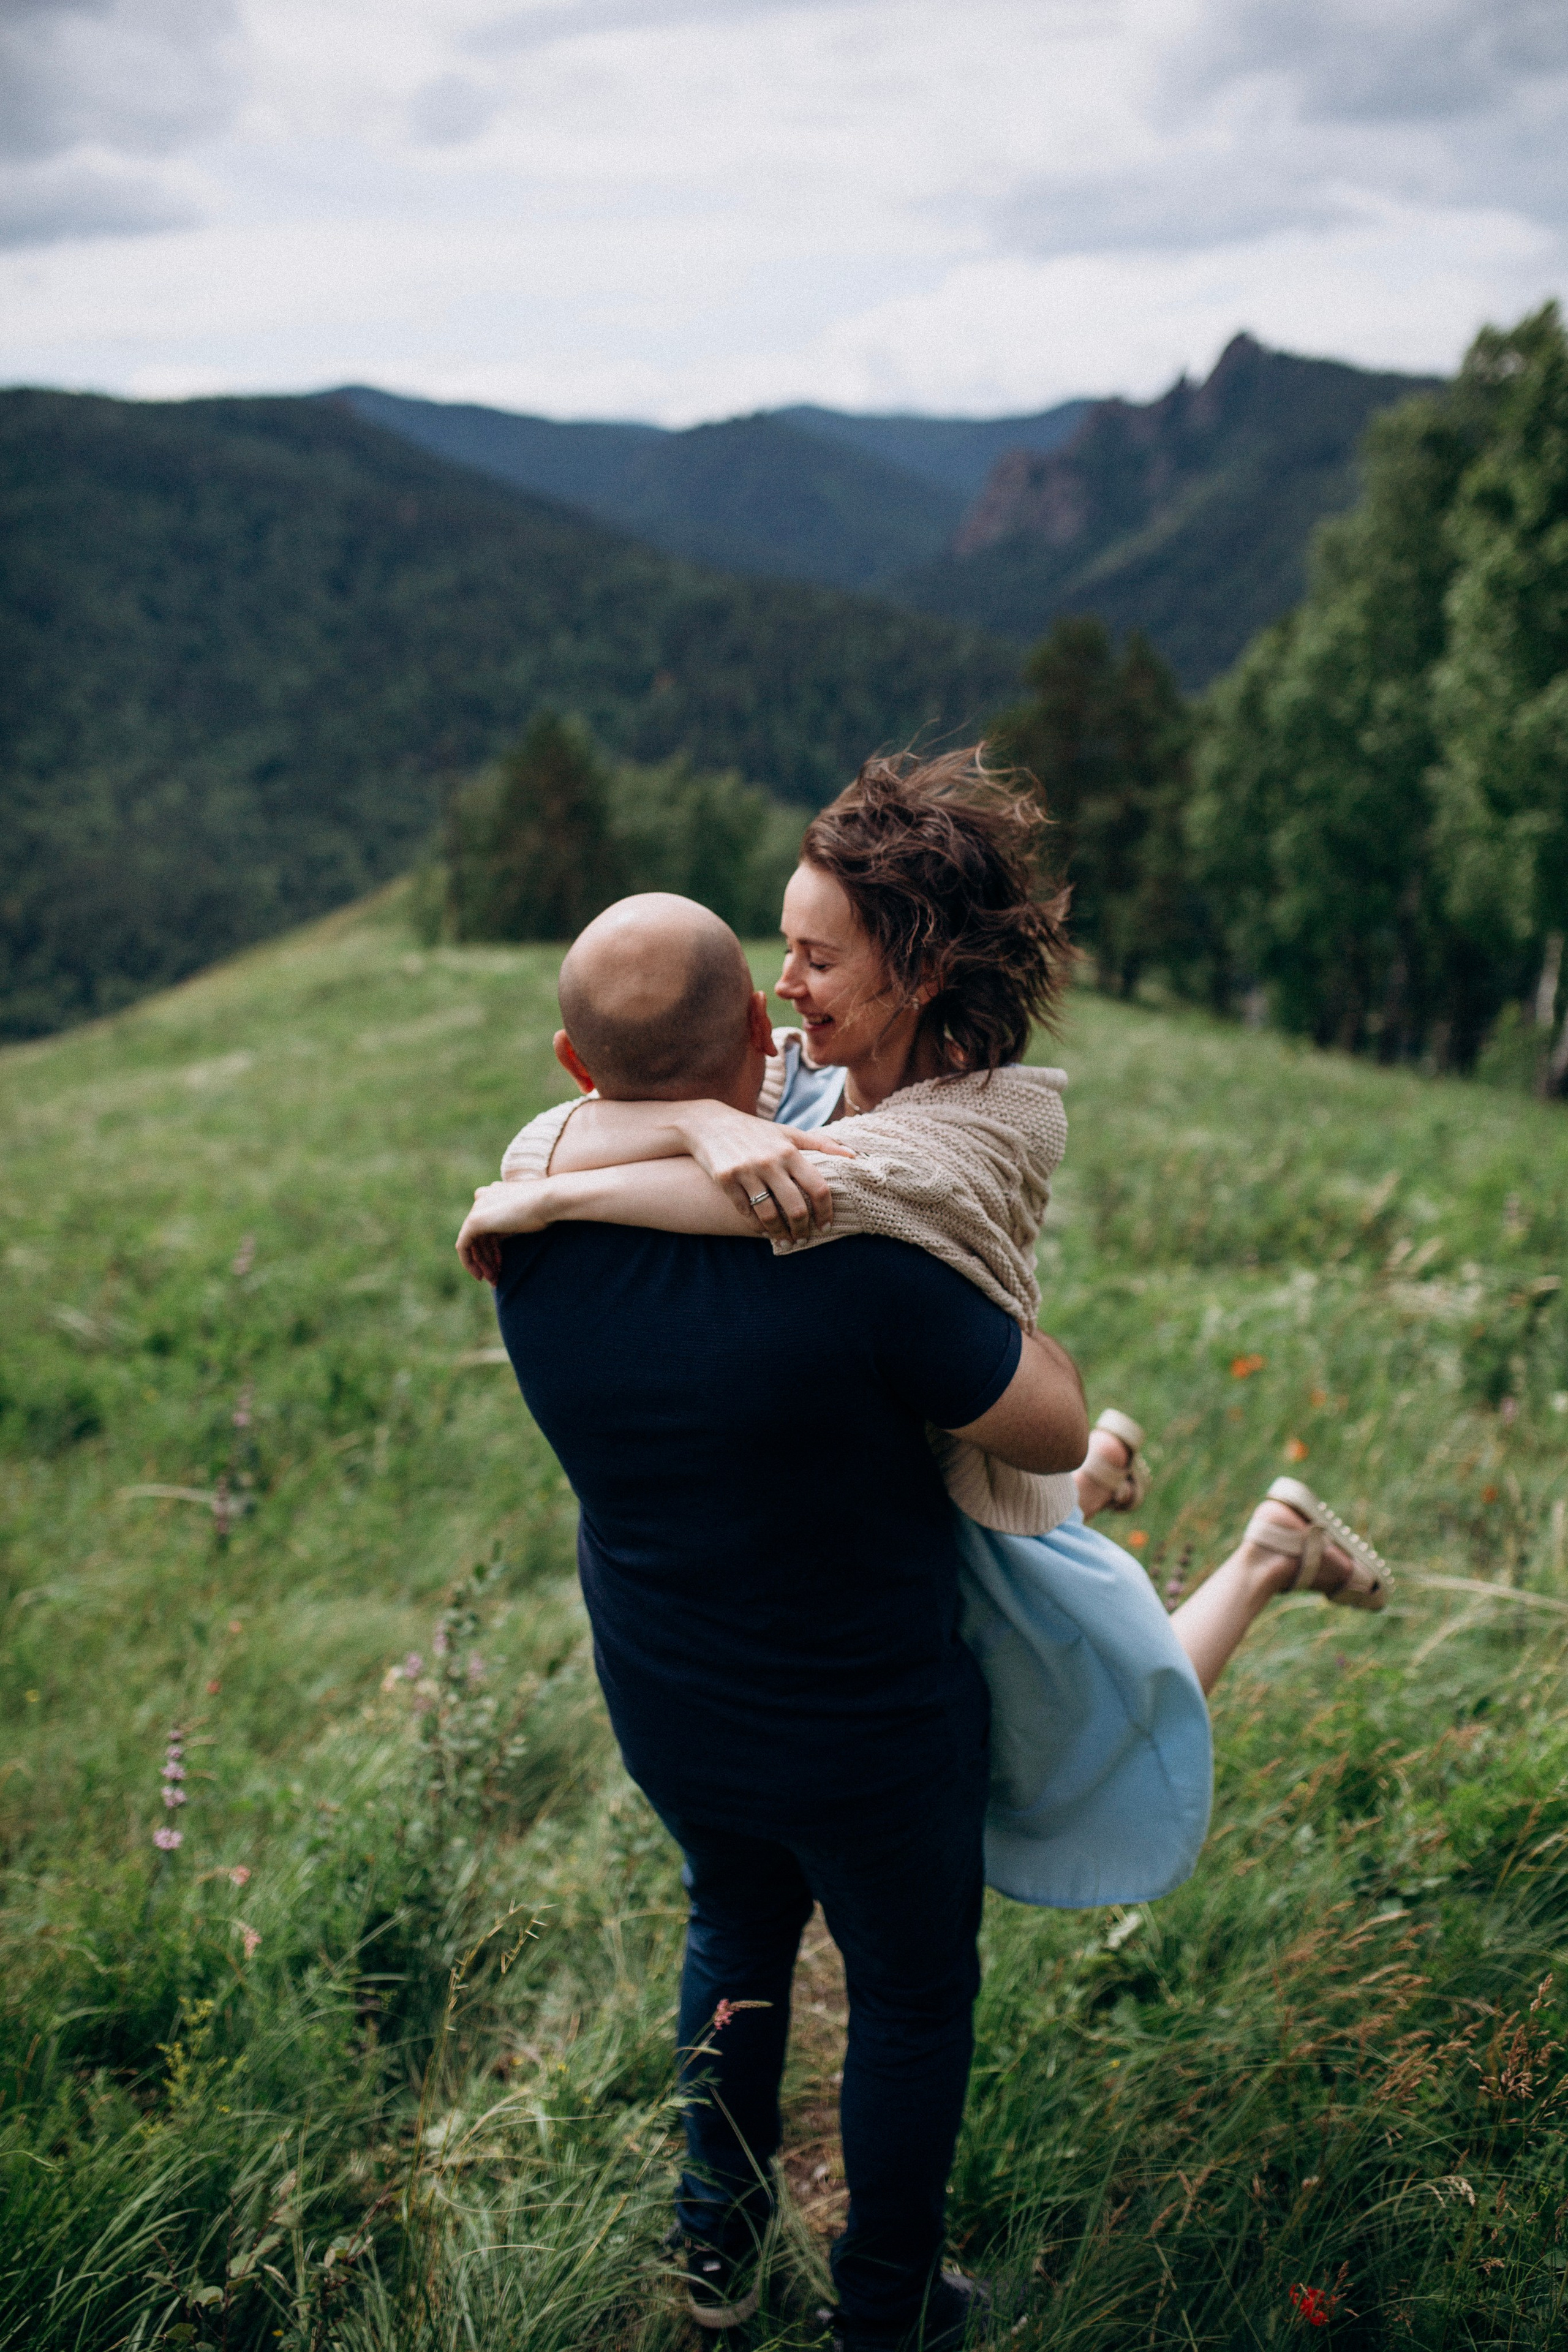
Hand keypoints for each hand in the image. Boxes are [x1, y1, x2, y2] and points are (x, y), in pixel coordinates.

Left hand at [456, 1180, 551, 1282]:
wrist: (550, 1200)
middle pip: (480, 1236)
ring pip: (472, 1243)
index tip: (501, 1265)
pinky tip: (479, 1275)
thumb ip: (512, 1226)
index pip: (488, 1227)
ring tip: (493, 1281)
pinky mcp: (474, 1221)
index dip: (493, 1250)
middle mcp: (483, 1199)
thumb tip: (505, 1245)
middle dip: (487, 1259)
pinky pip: (464, 1246)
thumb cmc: (547, 1209)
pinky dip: (469, 1262)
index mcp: (494, 1194)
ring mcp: (477, 1209)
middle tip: (495, 1278)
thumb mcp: (526, 1218)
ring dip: (482, 1264)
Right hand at [676, 1103, 855, 1241]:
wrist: (710, 1124)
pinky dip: (757, 1226)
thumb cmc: (756, 1131)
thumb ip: (822, 1144)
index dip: (825, 1211)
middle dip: (803, 1229)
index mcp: (789, 1151)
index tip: (826, 1225)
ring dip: (780, 1234)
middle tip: (804, 1238)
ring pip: (769, 1215)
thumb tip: (854, 1155)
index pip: (818, 1188)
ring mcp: (746, 1171)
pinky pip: (745, 1212)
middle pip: (796, 1208)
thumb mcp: (789, 1133)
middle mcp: (769, 1161)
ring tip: (786, 1241)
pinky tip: (764, 1231)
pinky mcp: (725, 1180)